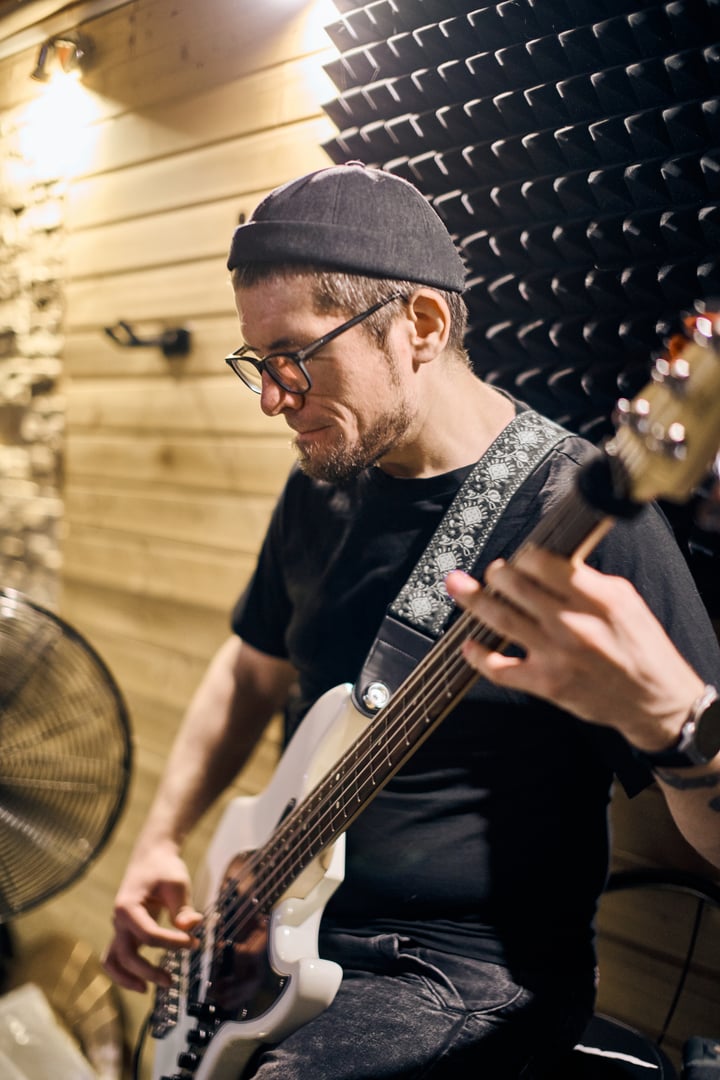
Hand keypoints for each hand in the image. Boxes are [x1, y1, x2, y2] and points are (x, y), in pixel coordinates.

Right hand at [103, 840, 201, 992]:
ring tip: (148, 989)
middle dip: (147, 971)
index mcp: (128, 906)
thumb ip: (182, 908)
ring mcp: (119, 927)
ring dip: (127, 978)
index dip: (172, 943)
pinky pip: (117, 957)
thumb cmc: (164, 868)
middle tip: (172, 981)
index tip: (193, 942)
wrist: (151, 856)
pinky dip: (124, 973)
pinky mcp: (125, 932)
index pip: (148, 935)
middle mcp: (118, 919)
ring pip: (113, 960)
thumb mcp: (177, 883)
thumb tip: (191, 928)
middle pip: (126, 955)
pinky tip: (143, 982)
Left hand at [445, 547, 703, 751]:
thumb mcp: (625, 601)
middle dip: (496, 574)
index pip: (544, 564)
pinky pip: (500, 669)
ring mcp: (557, 655)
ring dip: (474, 601)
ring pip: (501, 620)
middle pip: (516, 587)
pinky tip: (468, 645)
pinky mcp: (546, 684)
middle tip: (493, 572)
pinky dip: (478, 656)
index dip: (524, 557)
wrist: (655, 700)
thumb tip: (547, 561)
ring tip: (459, 587)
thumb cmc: (640, 646)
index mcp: (598, 598)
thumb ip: (587, 580)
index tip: (520, 558)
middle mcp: (574, 624)